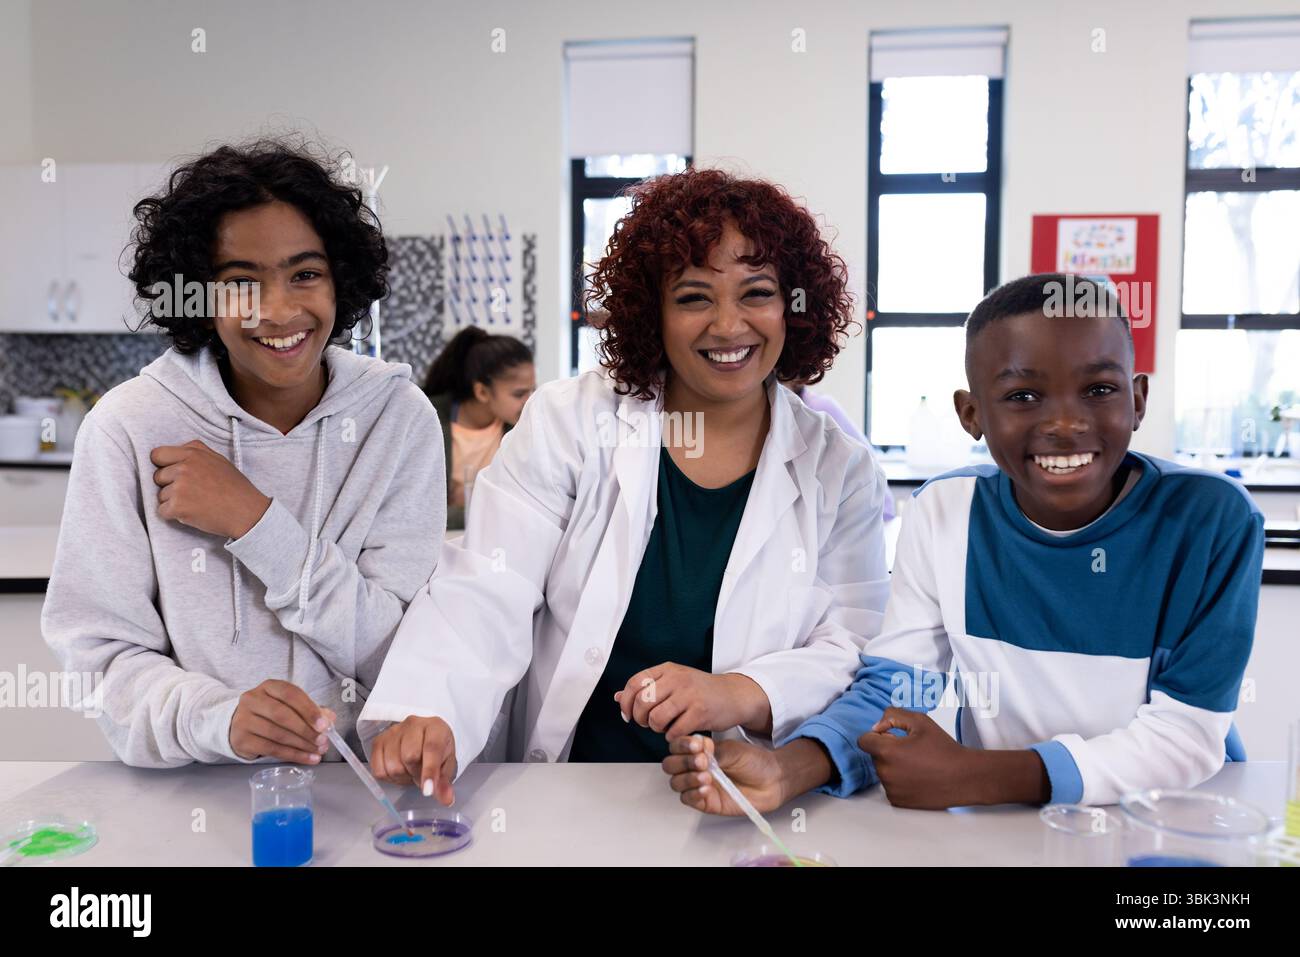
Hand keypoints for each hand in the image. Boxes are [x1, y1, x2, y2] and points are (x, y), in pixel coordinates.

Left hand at [151, 439, 270, 538]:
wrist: (247, 512)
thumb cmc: (236, 488)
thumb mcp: (219, 460)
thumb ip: (196, 453)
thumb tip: (176, 452)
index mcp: (193, 453)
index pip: (158, 454)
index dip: (163, 465)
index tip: (172, 474)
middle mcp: (184, 467)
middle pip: (158, 476)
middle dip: (170, 485)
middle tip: (192, 492)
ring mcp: (180, 486)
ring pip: (160, 495)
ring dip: (173, 502)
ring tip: (196, 503)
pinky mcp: (178, 505)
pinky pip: (162, 511)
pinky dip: (174, 515)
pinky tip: (193, 513)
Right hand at [230, 679, 334, 764]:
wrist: (241, 726)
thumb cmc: (271, 714)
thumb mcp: (290, 706)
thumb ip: (310, 710)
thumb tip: (330, 718)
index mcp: (268, 687)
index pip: (290, 694)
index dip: (308, 709)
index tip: (324, 724)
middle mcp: (252, 700)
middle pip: (282, 714)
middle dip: (305, 729)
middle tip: (323, 740)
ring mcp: (243, 720)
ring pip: (277, 734)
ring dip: (301, 744)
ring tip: (318, 750)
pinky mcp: (241, 740)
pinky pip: (271, 749)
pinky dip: (293, 755)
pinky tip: (307, 758)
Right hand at [369, 715, 456, 805]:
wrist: (422, 737)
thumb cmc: (436, 751)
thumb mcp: (446, 765)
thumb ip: (445, 783)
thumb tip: (446, 799)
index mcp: (435, 727)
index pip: (431, 748)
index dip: (429, 771)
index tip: (428, 791)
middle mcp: (413, 725)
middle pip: (409, 757)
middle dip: (415, 774)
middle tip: (420, 775)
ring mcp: (393, 732)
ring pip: (392, 765)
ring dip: (402, 777)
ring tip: (410, 771)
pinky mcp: (379, 741)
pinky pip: (378, 769)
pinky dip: (388, 777)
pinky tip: (398, 771)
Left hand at [614, 663, 768, 740]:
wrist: (734, 695)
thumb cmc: (701, 691)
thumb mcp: (673, 682)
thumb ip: (647, 688)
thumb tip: (618, 697)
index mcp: (667, 670)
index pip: (635, 683)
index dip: (626, 702)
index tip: (628, 715)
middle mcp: (677, 679)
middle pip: (642, 702)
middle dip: (639, 718)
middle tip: (648, 723)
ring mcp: (689, 695)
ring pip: (656, 718)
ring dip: (656, 728)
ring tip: (664, 727)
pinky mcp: (700, 712)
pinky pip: (674, 731)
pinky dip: (672, 736)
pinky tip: (678, 732)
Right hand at [662, 734, 785, 814]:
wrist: (772, 780)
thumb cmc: (754, 762)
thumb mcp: (732, 750)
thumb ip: (713, 750)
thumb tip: (697, 748)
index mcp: (700, 751)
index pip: (677, 746)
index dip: (682, 745)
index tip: (697, 745)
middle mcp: (696, 768)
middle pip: (671, 766)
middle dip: (683, 762)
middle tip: (702, 761)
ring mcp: (699, 785)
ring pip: (676, 783)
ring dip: (688, 778)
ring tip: (706, 776)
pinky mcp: (706, 803)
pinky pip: (688, 799)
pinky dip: (693, 793)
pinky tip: (706, 789)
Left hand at [857, 708, 979, 809]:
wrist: (964, 777)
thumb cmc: (944, 749)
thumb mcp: (920, 721)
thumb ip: (893, 716)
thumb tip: (877, 726)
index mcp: (887, 752)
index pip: (864, 740)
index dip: (877, 735)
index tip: (891, 736)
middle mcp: (885, 773)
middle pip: (874, 756)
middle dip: (887, 750)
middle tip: (911, 749)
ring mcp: (891, 789)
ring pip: (882, 771)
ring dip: (893, 766)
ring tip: (918, 763)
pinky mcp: (898, 801)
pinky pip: (890, 786)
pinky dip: (899, 781)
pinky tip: (918, 777)